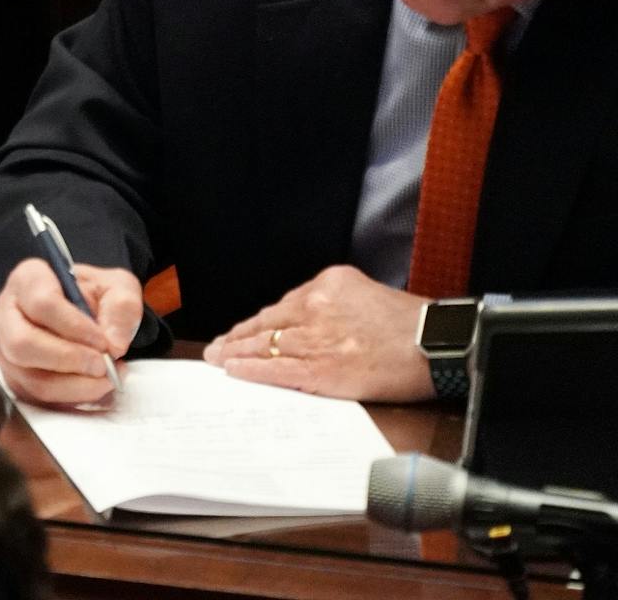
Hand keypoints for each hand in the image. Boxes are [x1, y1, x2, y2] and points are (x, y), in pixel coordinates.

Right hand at [0, 258, 142, 406]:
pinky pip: (37, 397)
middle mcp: (6, 312)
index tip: (102, 341)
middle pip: (23, 343)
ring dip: (75, 385)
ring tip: (105, 377)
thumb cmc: (93, 297)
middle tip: (102, 365)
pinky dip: (71, 397)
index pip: (41, 303)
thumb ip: (122, 307)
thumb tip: (113, 343)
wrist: (84, 316)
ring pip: (30, 376)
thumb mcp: (117, 287)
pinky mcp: (13, 376)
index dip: (74, 327)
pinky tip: (93, 385)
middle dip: (69, 360)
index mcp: (28, 279)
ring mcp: (5, 347)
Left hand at [202, 265, 433, 401]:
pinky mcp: (323, 367)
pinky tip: (236, 371)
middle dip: (238, 338)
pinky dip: (253, 370)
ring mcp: (317, 337)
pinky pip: (277, 369)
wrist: (440, 343)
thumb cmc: (413, 325)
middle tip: (217, 348)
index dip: (258, 323)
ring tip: (219, 360)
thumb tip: (311, 321)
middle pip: (267, 324)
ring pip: (266, 345)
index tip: (242, 331)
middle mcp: (316, 306)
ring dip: (237, 354)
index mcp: (328, 285)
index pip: (282, 307)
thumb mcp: (367, 295)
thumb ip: (335, 305)